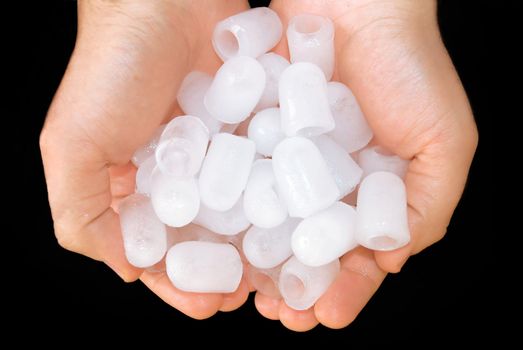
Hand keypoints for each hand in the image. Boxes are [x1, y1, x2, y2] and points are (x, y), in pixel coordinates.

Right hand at [39, 0, 250, 318]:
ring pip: (233, 213)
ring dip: (249, 248)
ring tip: (270, 275)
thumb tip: (127, 269)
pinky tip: (289, 226)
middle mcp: (172, 172)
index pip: (151, 250)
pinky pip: (261, 173)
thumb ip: (81, 213)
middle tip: (241, 298)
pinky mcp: (244, 127)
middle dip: (218, 272)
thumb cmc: (110, 69)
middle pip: (198, 238)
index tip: (203, 307)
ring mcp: (212, 151)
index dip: (174, 283)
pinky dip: (273, 202)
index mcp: (127, 184)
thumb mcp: (72, 145)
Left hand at [255, 0, 477, 330]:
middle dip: (298, 286)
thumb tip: (390, 259)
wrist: (358, 0)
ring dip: (262, 262)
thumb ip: (428, 206)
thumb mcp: (445, 142)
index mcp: (375, 189)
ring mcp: (290, 158)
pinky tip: (224, 239)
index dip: (346, 289)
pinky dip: (234, 212)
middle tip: (283, 316)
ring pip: (272, 222)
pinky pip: (243, 179)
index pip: (359, 254)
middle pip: (310, 246)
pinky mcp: (258, 132)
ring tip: (250, 294)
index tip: (328, 316)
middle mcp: (329, 179)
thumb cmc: (410, 66)